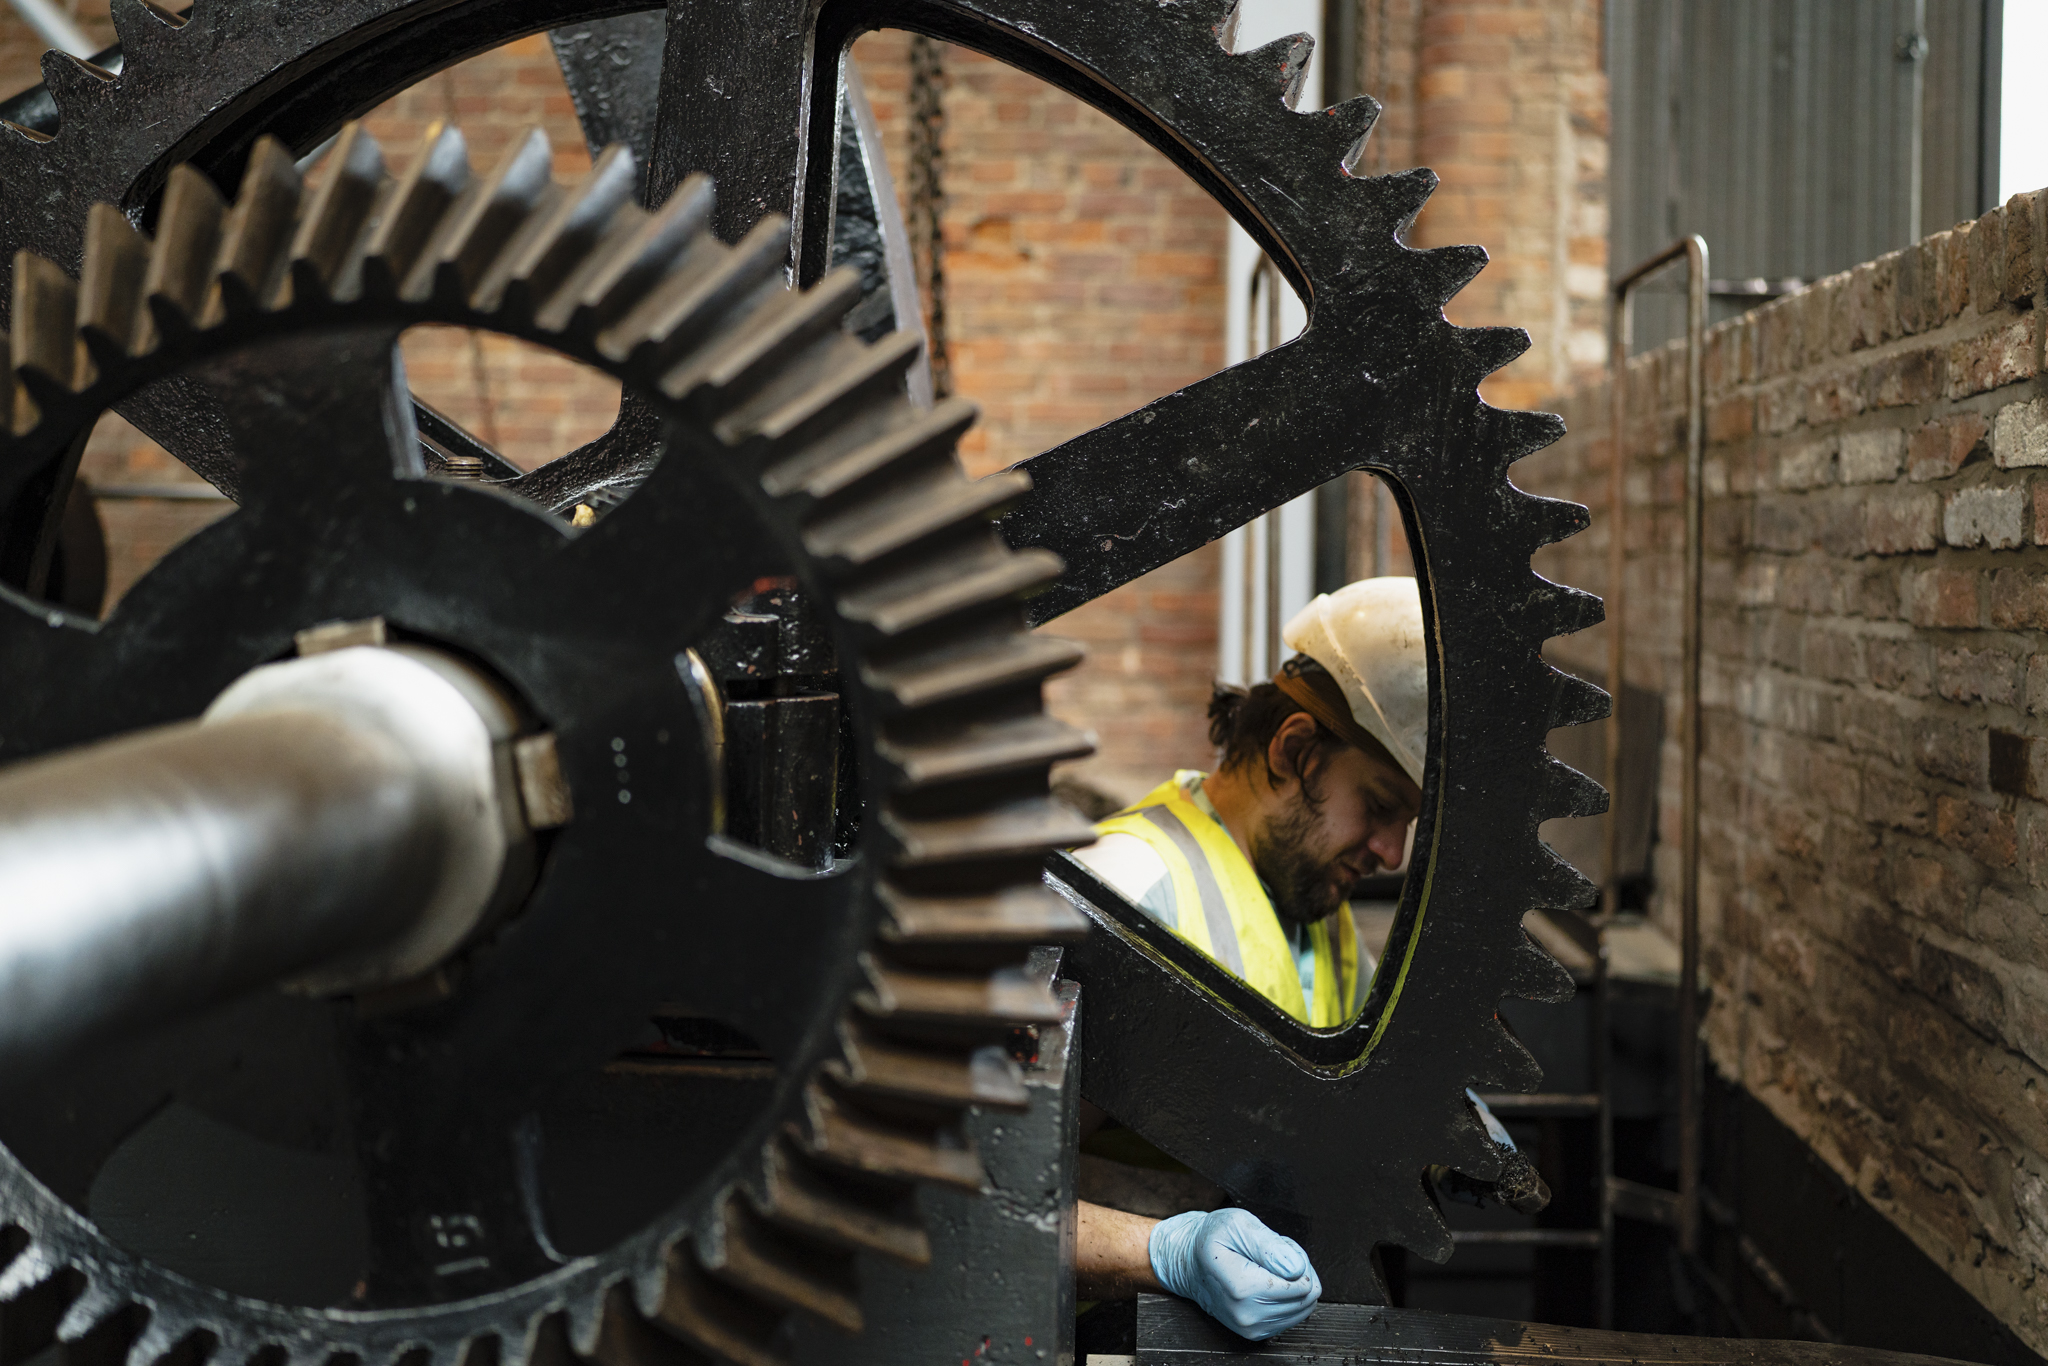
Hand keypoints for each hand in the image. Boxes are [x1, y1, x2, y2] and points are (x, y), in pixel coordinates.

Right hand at [1146, 1208, 1320, 1339]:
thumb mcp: (1237, 1224)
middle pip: (1305, 1297)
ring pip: (1303, 1308)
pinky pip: (1293, 1317)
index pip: (1301, 1284)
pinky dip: (1286, 1297)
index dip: (1297, 1258)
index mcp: (1241, 1287)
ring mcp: (1250, 1327)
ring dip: (1293, 1284)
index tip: (1277, 1246)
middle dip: (1298, 1270)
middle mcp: (1246, 1314)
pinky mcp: (1255, 1333)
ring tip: (1268, 1266)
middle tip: (1273, 1253)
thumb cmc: (1212, 1239)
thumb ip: (1269, 1245)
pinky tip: (1267, 1281)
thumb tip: (1296, 1268)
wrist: (1190, 1263)